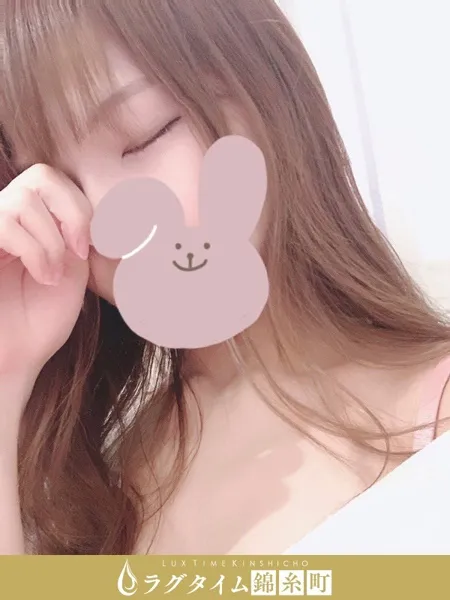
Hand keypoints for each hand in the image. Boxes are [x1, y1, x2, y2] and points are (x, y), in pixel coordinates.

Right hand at [0, 164, 92, 398]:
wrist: (15, 357)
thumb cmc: (42, 320)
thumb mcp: (74, 269)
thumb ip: (79, 234)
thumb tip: (103, 207)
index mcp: (33, 221)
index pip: (56, 180)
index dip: (81, 208)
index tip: (90, 247)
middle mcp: (8, 217)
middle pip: (41, 174)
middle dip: (71, 213)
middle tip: (77, 250)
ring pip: (24, 200)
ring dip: (50, 242)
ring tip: (50, 275)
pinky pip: (5, 223)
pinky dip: (33, 250)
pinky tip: (40, 276)